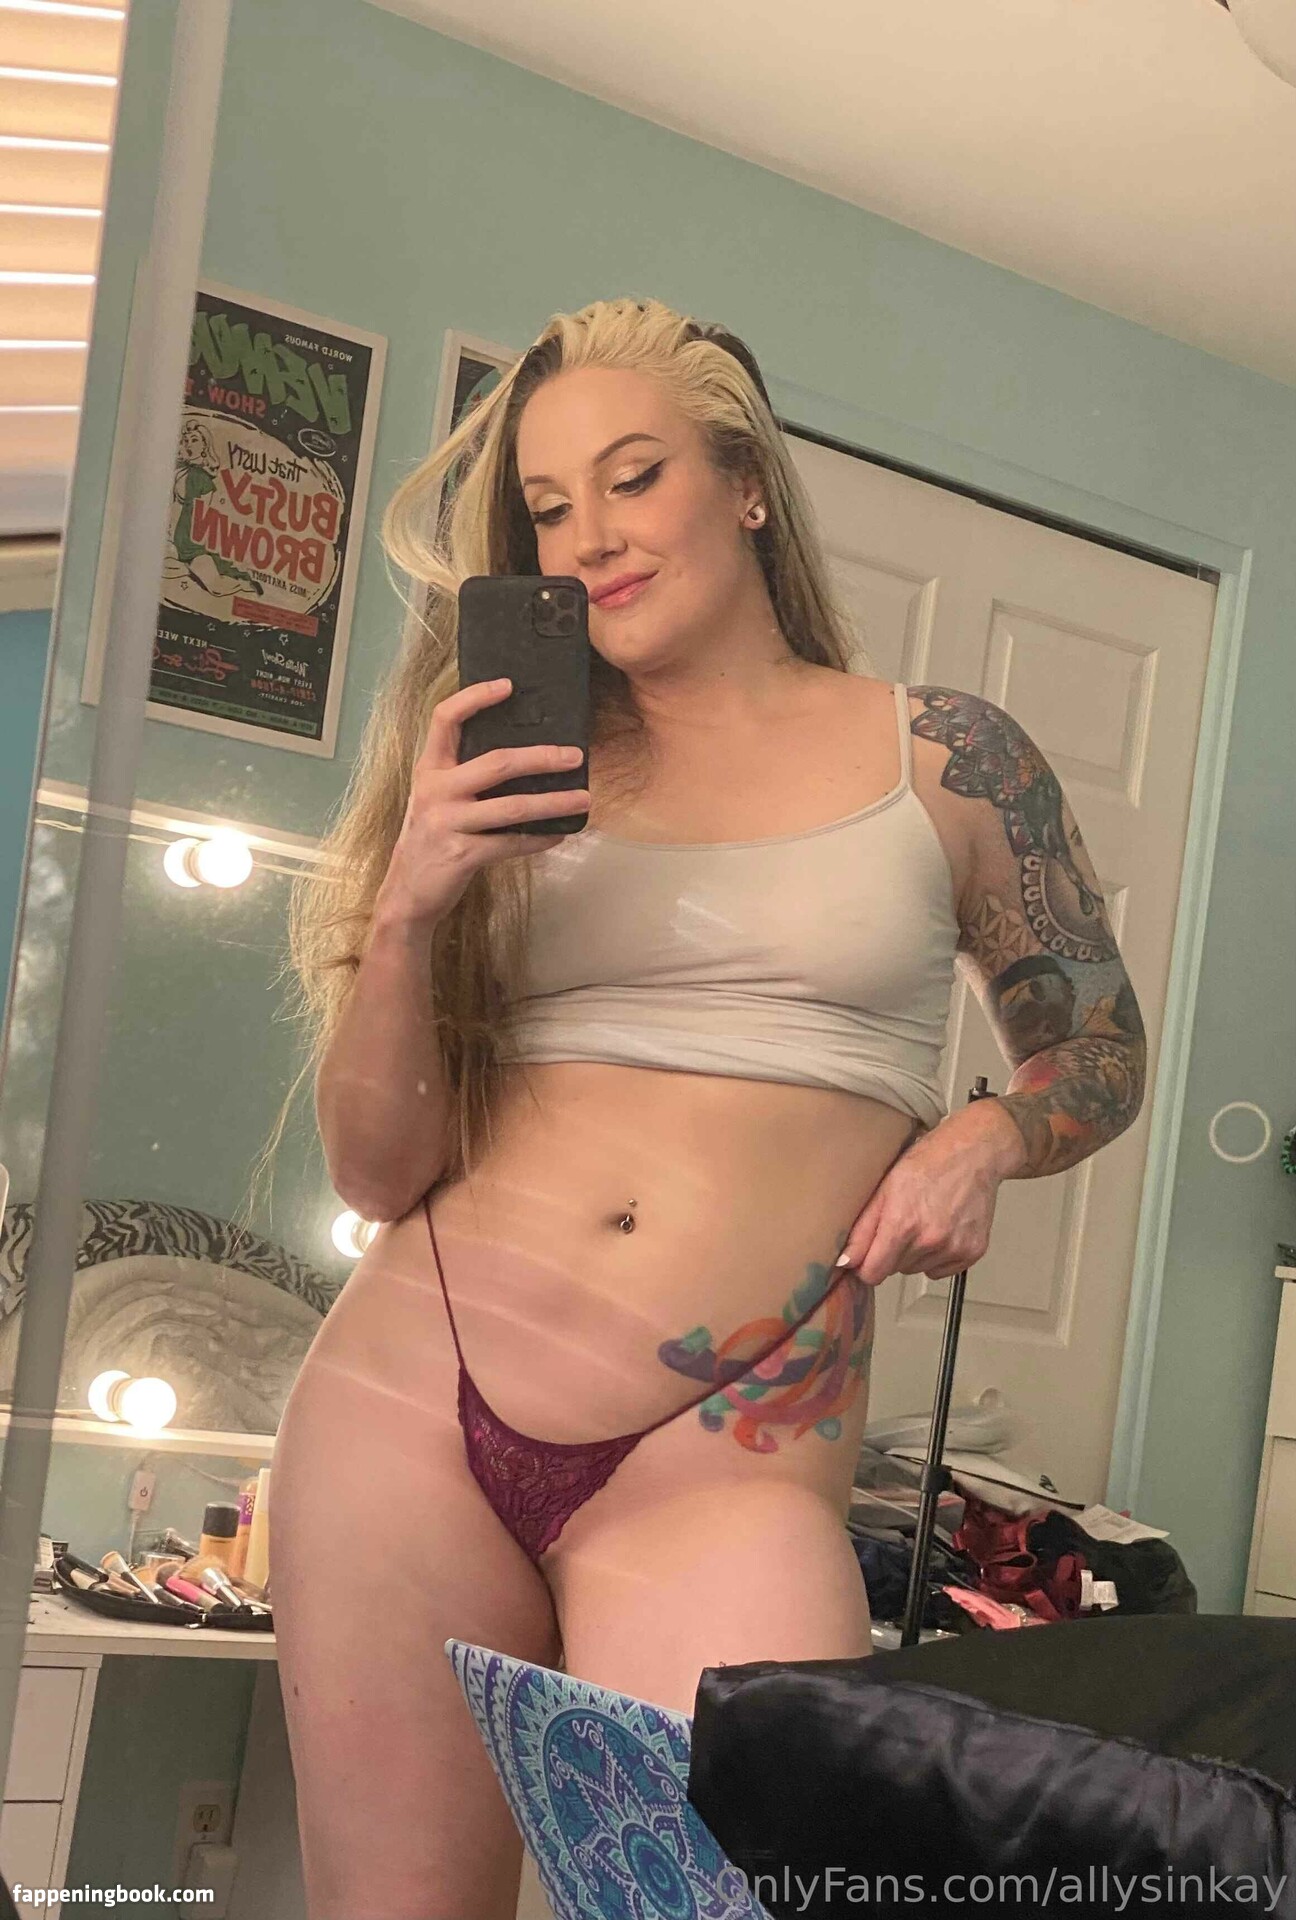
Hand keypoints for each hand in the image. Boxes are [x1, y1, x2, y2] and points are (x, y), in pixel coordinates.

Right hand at [375, 677, 588, 927]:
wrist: (406, 893)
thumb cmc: (431, 839)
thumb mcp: (436, 798)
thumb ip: (464, 775)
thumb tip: (522, 756)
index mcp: (429, 769)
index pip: (445, 719)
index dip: (475, 697)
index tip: (508, 686)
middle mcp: (435, 790)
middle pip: (497, 762)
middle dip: (541, 757)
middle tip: (575, 756)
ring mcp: (448, 823)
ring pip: (512, 806)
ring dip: (553, 802)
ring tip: (583, 798)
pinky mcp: (462, 854)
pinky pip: (511, 843)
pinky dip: (539, 839)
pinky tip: (559, 834)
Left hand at [837, 1101, 1025, 1285]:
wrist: (972, 1153)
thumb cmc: (928, 1162)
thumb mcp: (883, 1187)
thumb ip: (862, 1229)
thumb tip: (845, 1262)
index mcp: (902, 1223)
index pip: (872, 1273)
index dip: (865, 1264)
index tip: (868, 1252)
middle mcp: (929, 1240)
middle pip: (894, 1271)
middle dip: (891, 1253)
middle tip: (901, 1222)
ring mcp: (953, 1247)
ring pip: (917, 1270)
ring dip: (914, 1254)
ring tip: (923, 1221)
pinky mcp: (972, 1252)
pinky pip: (941, 1271)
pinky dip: (937, 1256)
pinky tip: (940, 1229)